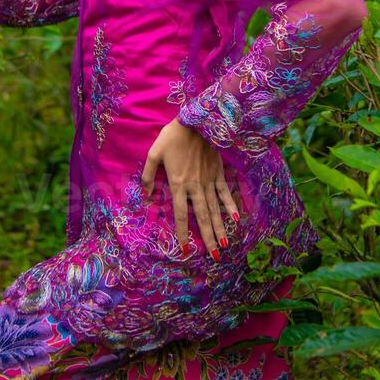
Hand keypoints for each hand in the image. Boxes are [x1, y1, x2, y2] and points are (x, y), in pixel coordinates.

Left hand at [141, 117, 239, 260]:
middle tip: (215, 258)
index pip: (181, 215)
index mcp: (178, 184)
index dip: (183, 234)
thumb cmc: (172, 137)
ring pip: (216, 209)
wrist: (196, 121)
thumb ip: (148, 176)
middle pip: (203, 217)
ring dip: (220, 229)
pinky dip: (230, 206)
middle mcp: (195, 186)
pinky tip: (235, 220)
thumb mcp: (154, 154)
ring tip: (225, 246)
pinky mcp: (219, 172)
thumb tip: (145, 196)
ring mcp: (209, 180)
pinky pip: (225, 193)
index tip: (185, 250)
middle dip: (208, 239)